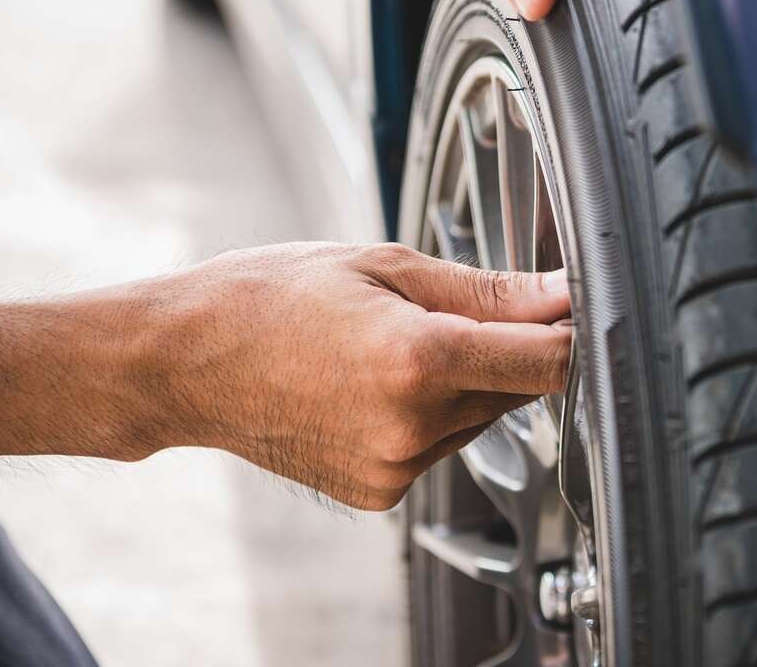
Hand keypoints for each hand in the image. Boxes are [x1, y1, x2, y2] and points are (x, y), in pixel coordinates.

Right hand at [0, 243, 570, 510]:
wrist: (184, 360)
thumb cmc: (268, 298)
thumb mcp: (382, 265)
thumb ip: (486, 290)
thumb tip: (562, 296)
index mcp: (419, 360)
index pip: (549, 361)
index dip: (572, 330)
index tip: (573, 307)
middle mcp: (413, 426)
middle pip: (517, 388)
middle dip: (505, 346)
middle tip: (447, 308)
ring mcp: (395, 467)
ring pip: (481, 417)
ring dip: (466, 381)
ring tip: (394, 343)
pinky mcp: (379, 491)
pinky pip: (440, 446)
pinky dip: (430, 415)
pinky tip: (376, 384)